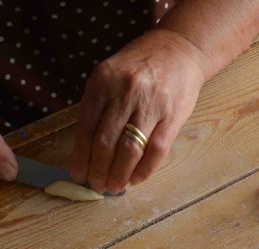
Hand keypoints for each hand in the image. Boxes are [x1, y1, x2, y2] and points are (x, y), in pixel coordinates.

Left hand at [70, 28, 206, 193]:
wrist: (180, 50)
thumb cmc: (141, 66)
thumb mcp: (110, 76)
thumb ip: (98, 106)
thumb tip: (87, 150)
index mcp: (103, 82)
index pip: (85, 127)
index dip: (80, 157)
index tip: (78, 175)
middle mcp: (125, 92)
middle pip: (106, 142)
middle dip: (98, 171)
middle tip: (96, 186)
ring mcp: (151, 104)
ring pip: (129, 149)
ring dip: (119, 174)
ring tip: (114, 187)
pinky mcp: (172, 116)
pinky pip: (156, 150)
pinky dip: (144, 170)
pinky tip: (135, 179)